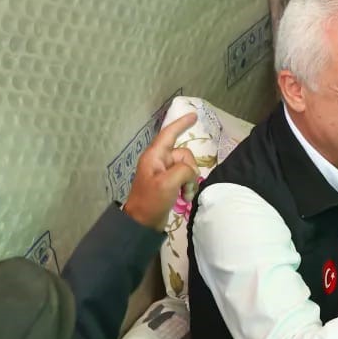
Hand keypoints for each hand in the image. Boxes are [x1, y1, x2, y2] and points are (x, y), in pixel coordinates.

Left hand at [122, 113, 199, 230]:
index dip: (181, 124)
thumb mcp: (168, 183)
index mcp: (155, 156)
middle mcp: (159, 161)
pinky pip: (185, 177)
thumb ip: (183, 170)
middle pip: (184, 154)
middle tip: (186, 187)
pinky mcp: (169, 183)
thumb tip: (191, 172)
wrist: (143, 222)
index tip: (194, 115)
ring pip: (187, 167)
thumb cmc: (151, 201)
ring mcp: (164, 172)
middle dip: (190, 170)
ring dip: (190, 181)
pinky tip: (185, 197)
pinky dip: (188, 186)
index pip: (169, 134)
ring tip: (185, 195)